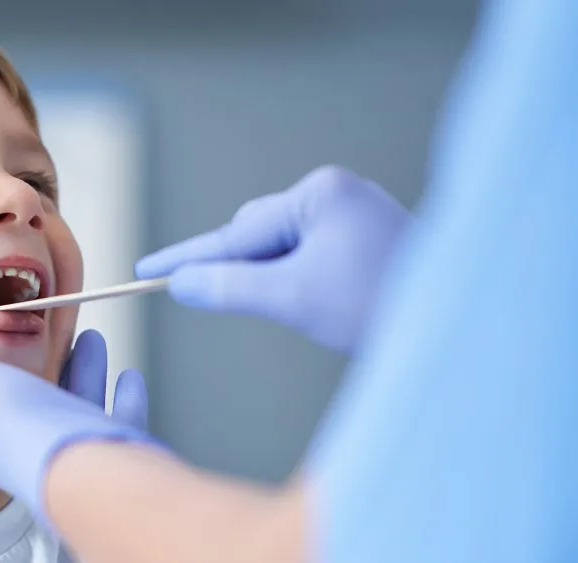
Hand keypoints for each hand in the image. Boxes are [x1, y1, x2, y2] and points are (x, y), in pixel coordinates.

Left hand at [0, 330, 157, 524]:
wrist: (69, 459)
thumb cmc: (12, 426)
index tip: (9, 336)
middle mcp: (31, 443)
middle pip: (41, 398)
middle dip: (50, 362)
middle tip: (59, 331)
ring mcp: (73, 447)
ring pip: (80, 404)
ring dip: (87, 368)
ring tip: (92, 338)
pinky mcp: (113, 449)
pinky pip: (120, 421)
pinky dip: (124, 398)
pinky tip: (129, 377)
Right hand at [135, 166, 411, 352]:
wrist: (457, 327)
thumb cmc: (379, 306)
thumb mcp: (292, 298)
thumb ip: (230, 287)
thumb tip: (183, 284)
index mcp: (320, 194)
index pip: (237, 231)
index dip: (187, 256)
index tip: (145, 268)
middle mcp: (338, 194)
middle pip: (259, 236)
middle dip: (236, 270)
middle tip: (196, 297)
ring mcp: (356, 215)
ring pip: (285, 251)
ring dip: (270, 281)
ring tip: (290, 311)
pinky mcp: (368, 241)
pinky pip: (311, 258)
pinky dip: (296, 282)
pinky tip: (307, 304)